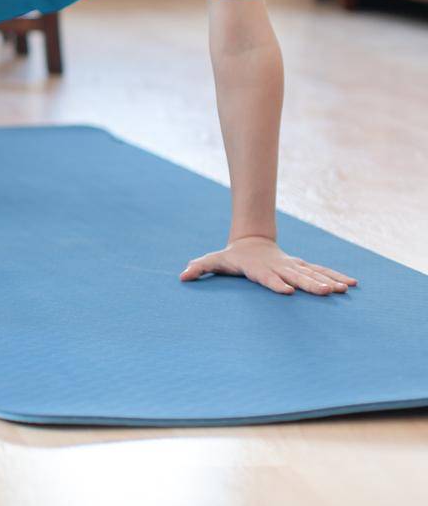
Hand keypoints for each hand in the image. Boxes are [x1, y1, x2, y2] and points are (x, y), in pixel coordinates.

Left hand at [180, 235, 357, 295]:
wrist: (251, 242)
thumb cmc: (231, 257)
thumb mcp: (214, 261)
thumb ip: (199, 267)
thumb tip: (182, 276)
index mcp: (258, 268)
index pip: (267, 277)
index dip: (275, 283)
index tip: (286, 291)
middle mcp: (278, 267)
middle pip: (295, 276)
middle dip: (310, 285)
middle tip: (326, 293)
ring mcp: (292, 266)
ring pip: (312, 273)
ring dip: (328, 281)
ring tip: (344, 289)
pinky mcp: (302, 267)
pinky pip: (321, 271)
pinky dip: (336, 276)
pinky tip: (352, 284)